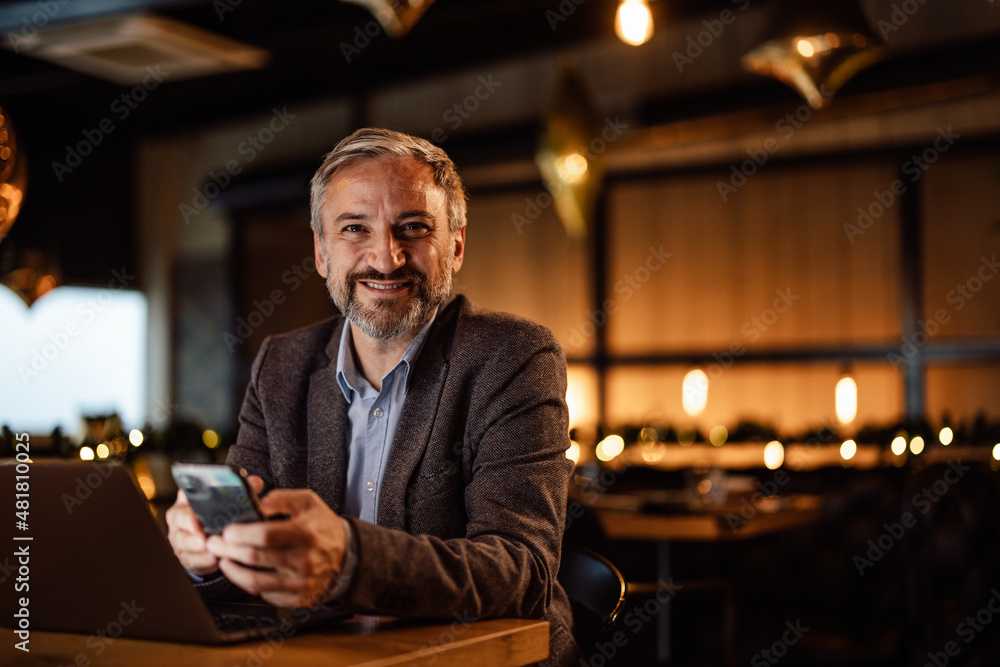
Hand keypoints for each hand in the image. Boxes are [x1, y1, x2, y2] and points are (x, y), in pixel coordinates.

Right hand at [166, 475, 264, 575]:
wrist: (213, 535)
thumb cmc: (220, 514)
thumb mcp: (230, 499)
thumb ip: (242, 489)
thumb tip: (255, 483)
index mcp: (189, 497)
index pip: (185, 495)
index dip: (190, 503)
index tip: (197, 515)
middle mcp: (180, 516)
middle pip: (180, 519)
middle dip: (191, 529)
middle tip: (202, 537)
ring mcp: (179, 536)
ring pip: (181, 541)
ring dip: (195, 546)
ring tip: (208, 549)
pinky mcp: (184, 554)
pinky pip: (189, 558)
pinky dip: (201, 560)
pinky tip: (212, 560)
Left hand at [206, 488, 346, 607]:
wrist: (347, 555)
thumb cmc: (322, 526)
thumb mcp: (307, 502)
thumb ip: (280, 498)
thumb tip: (255, 503)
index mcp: (305, 533)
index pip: (265, 536)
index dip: (240, 534)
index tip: (226, 531)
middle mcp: (304, 560)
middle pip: (255, 558)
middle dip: (228, 550)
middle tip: (215, 544)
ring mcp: (301, 582)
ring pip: (255, 582)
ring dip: (233, 571)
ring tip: (223, 561)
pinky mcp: (299, 598)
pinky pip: (266, 595)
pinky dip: (250, 585)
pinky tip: (244, 574)